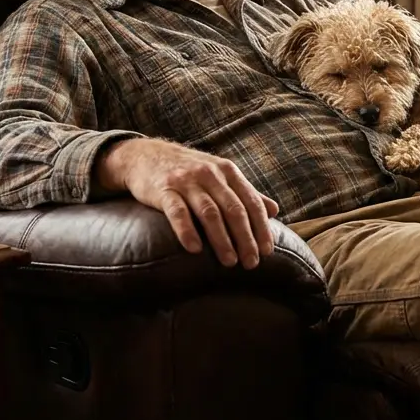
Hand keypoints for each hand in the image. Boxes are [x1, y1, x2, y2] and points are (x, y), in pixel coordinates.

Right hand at [94, 138, 278, 268]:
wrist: (145, 155)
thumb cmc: (189, 171)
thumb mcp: (220, 176)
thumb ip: (246, 193)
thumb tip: (274, 210)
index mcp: (228, 172)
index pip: (251, 202)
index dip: (261, 228)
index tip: (267, 251)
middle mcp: (210, 174)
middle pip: (234, 210)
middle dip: (245, 238)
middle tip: (251, 263)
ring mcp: (186, 181)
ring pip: (210, 213)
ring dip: (221, 240)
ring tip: (229, 262)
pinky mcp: (164, 189)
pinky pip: (177, 211)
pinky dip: (187, 231)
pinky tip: (195, 249)